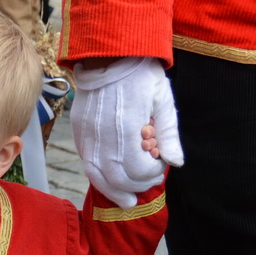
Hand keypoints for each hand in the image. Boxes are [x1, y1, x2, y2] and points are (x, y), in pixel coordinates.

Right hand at [71, 56, 182, 207]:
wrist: (108, 54)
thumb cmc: (142, 75)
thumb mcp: (163, 99)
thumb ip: (169, 133)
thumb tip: (176, 163)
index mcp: (129, 127)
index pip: (139, 169)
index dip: (152, 174)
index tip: (160, 166)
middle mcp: (104, 135)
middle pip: (117, 179)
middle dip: (135, 187)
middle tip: (145, 187)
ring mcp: (88, 134)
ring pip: (97, 175)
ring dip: (114, 191)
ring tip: (127, 200)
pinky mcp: (79, 131)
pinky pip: (86, 162)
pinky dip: (99, 175)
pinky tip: (110, 179)